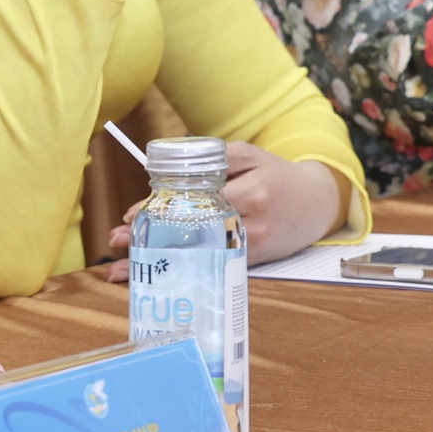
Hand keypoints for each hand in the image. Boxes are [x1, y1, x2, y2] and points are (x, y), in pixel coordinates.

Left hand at [102, 143, 346, 276]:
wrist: (316, 203)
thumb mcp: (249, 154)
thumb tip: (169, 174)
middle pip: (192, 234)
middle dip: (151, 241)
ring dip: (159, 263)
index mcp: (250, 192)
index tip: (129, 216)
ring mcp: (251, 246)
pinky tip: (158, 277)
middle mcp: (251, 223)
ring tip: (121, 270)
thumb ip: (213, 159)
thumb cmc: (276, 174)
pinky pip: (210, 266)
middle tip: (116, 242)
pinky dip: (182, 271)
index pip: (197, 203)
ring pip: (197, 256)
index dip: (160, 210)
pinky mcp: (252, 261)